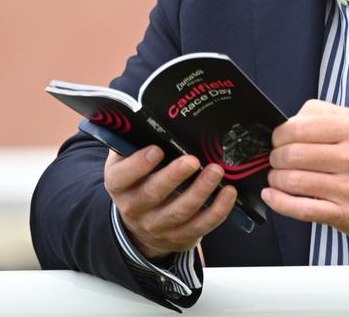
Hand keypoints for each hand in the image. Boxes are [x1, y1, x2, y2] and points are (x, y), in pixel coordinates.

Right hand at [104, 146, 237, 260]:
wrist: (141, 224)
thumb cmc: (139, 179)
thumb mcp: (127, 160)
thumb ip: (135, 140)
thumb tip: (151, 114)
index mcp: (119, 185)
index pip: (121, 177)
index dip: (137, 165)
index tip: (156, 150)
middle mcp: (134, 208)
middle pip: (153, 194)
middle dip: (174, 176)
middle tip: (193, 160)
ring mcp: (157, 225)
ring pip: (180, 211)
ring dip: (200, 191)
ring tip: (216, 171)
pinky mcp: (180, 236)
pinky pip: (200, 226)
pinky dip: (217, 211)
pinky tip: (229, 193)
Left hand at [263, 99, 348, 237]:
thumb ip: (327, 114)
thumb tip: (290, 120)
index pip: (300, 128)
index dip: (280, 134)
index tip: (277, 139)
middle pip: (293, 154)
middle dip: (276, 157)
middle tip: (276, 159)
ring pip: (294, 181)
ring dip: (276, 179)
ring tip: (277, 177)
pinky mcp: (345, 214)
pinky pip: (302, 209)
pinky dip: (279, 202)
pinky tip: (272, 195)